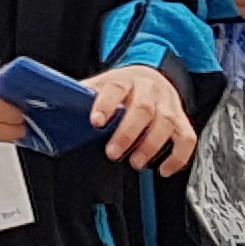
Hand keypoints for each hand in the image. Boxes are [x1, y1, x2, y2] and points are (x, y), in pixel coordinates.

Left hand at [83, 62, 197, 175]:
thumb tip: (58, 109)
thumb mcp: (101, 85)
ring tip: (136, 162)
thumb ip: (83, 98)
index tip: (96, 122)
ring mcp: (167, 105)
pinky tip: (164, 169)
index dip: (106, 105)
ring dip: (150, 146)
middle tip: (113, 153)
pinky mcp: (181, 120)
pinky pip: (187, 139)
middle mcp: (149, 91)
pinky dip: (178, 156)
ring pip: (165, 123)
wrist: (153, 76)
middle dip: (127, 134)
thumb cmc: (123, 88)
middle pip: (142, 109)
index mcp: (125, 80)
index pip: (115, 88)